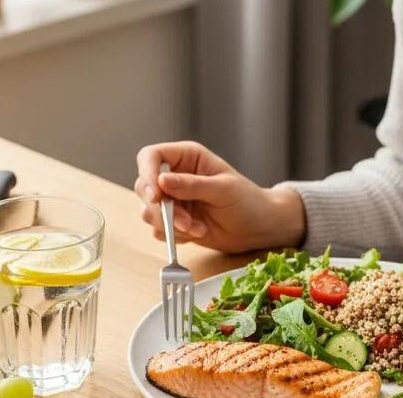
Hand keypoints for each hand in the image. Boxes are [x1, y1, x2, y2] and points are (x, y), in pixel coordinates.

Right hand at [135, 141, 304, 252]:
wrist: (257, 228)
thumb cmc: (247, 201)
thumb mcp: (223, 189)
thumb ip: (192, 185)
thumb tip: (161, 181)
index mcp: (186, 157)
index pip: (150, 156)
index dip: (147, 173)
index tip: (156, 196)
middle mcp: (174, 176)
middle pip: (144, 187)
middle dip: (162, 209)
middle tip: (185, 222)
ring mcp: (173, 201)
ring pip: (149, 212)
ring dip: (171, 225)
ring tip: (198, 227)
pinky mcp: (174, 222)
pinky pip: (159, 230)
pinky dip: (176, 236)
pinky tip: (198, 232)